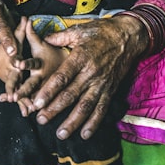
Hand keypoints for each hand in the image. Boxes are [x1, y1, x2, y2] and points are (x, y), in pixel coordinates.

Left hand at [28, 15, 148, 139]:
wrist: (128, 37)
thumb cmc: (101, 32)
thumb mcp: (80, 30)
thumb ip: (60, 37)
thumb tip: (43, 39)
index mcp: (80, 57)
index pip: (62, 77)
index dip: (49, 91)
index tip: (37, 102)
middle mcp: (91, 73)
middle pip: (71, 95)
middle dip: (55, 109)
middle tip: (41, 120)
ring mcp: (101, 84)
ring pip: (85, 106)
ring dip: (73, 122)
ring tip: (61, 134)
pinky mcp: (110, 90)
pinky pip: (102, 109)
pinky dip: (94, 123)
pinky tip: (84, 135)